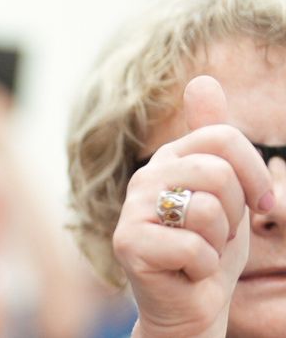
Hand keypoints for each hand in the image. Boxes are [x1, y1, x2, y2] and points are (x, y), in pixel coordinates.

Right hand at [115, 76, 274, 337]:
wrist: (190, 308)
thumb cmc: (209, 250)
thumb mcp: (225, 190)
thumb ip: (214, 136)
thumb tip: (202, 79)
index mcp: (169, 159)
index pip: (225, 139)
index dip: (256, 174)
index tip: (258, 205)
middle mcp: (145, 177)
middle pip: (218, 173)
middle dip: (234, 214)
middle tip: (220, 235)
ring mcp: (133, 209)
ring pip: (207, 211)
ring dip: (218, 245)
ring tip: (199, 253)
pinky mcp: (128, 243)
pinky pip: (194, 247)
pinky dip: (204, 269)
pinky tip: (187, 272)